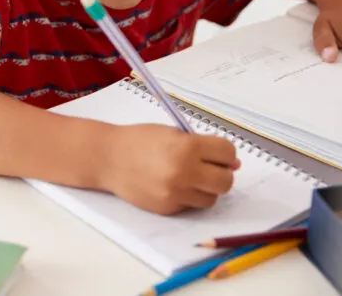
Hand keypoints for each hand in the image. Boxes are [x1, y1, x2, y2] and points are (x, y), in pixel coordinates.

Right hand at [100, 124, 239, 214]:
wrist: (108, 157)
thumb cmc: (140, 140)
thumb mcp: (172, 133)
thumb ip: (202, 146)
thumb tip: (233, 163)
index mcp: (187, 147)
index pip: (227, 153)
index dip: (225, 152)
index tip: (218, 152)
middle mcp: (184, 172)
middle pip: (226, 181)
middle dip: (221, 174)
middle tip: (209, 168)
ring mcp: (176, 193)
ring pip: (211, 198)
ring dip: (205, 188)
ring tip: (188, 177)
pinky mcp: (167, 208)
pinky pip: (190, 205)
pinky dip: (187, 196)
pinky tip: (171, 185)